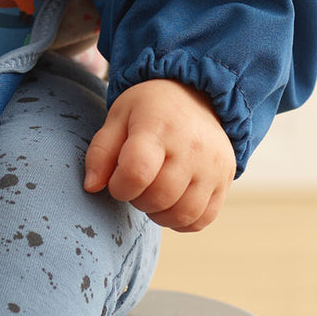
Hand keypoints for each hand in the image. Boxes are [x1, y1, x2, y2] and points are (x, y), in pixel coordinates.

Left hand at [83, 78, 235, 231]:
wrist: (194, 95)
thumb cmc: (149, 108)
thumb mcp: (118, 117)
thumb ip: (101, 151)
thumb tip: (91, 187)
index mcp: (158, 126)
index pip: (137, 171)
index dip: (119, 186)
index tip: (116, 181)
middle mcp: (191, 147)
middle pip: (159, 196)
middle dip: (136, 199)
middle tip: (134, 184)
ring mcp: (212, 166)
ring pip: (182, 213)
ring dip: (158, 213)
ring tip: (151, 193)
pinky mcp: (225, 182)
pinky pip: (202, 219)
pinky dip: (181, 220)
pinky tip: (171, 202)